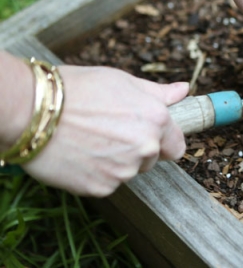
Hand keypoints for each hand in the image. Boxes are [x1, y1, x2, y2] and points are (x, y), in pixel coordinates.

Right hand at [22, 66, 188, 196]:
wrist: (33, 110)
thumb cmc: (78, 89)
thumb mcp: (122, 81)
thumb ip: (158, 93)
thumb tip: (184, 91)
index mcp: (156, 120)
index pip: (177, 145)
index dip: (163, 141)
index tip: (147, 136)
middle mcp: (146, 147)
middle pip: (152, 159)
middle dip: (137, 150)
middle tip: (108, 132)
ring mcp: (124, 170)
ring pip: (128, 171)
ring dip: (116, 161)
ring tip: (90, 141)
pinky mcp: (101, 187)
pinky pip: (106, 183)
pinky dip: (96, 173)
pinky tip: (79, 155)